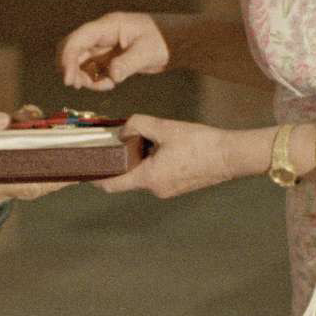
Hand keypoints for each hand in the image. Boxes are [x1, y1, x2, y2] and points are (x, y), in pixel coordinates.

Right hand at [0, 113, 72, 211]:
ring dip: (50, 168)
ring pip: (31, 183)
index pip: (25, 180)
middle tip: (83, 156)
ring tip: (67, 149)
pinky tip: (44, 153)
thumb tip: (4, 118)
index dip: (54, 176)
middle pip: (36, 184)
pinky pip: (21, 181)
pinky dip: (35, 169)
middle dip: (60, 171)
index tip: (77, 169)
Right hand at [58, 11, 170, 91]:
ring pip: (82, 62)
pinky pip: (94, 70)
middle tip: (77, 85)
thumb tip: (111, 76)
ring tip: (103, 86)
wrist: (178, 42)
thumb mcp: (148, 52)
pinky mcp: (110, 58)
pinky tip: (110, 84)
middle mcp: (103, 35)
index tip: (68, 79)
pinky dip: (96, 80)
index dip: (68, 57)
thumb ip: (128, 64)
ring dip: (84, 77)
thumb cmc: (165, 40)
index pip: (79, 39)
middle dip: (71, 68)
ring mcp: (105, 47)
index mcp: (109, 26)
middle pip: (74, 49)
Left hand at [96, 114, 263, 199]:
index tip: (84, 170)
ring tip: (147, 138)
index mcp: (149, 178)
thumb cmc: (201, 143)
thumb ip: (138, 125)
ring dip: (140, 159)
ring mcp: (168, 190)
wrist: (231, 156)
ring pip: (143, 175)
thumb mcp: (165, 127)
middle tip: (118, 141)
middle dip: (121, 160)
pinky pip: (157, 175)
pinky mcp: (178, 186)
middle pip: (127, 177)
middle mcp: (156, 189)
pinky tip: (164, 146)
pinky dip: (153, 162)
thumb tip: (123, 130)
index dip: (95, 178)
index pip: (112, 185)